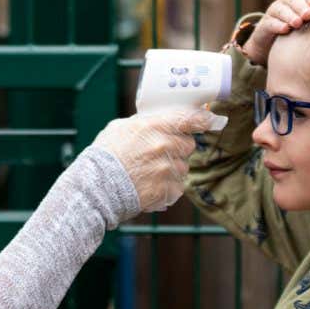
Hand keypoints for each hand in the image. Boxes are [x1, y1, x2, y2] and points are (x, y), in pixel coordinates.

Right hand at [94, 109, 219, 212]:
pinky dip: (167, 188)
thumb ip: (144, 123)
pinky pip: (177, 186)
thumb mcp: (121, 128)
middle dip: (178, 148)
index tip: (212, 120)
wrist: (96, 187)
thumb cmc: (104, 156)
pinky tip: (150, 186)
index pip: (188, 119)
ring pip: (183, 167)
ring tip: (149, 173)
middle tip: (159, 154)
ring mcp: (167, 169)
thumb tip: (159, 121)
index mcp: (153, 126)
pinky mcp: (167, 189)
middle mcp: (164, 145)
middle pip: (188, 145)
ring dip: (171, 170)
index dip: (203, 119)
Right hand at [241, 0, 309, 63]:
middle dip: (301, 5)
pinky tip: (285, 30)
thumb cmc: (301, 31)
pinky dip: (277, 25)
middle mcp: (287, 1)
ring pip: (281, 9)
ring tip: (297, 23)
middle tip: (308, 14)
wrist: (275, 44)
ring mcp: (275, 12)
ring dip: (290, 15)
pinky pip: (270, 22)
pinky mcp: (265, 24)